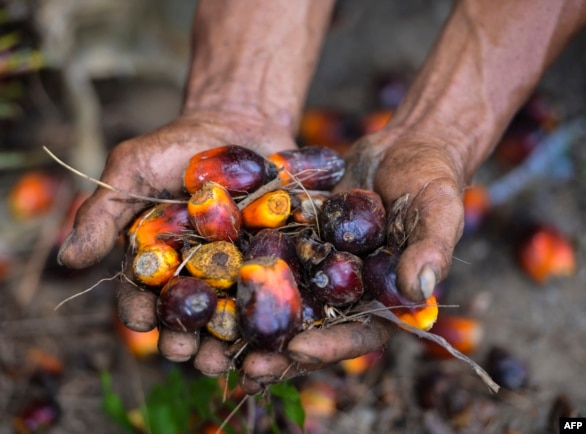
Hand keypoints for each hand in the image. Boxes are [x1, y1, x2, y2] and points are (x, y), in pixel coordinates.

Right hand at [57, 110, 395, 392]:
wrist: (239, 122)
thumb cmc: (177, 146)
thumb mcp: (132, 169)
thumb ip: (102, 212)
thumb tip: (67, 259)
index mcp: (155, 260)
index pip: (140, 294)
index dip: (139, 310)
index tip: (143, 321)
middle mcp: (193, 275)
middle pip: (185, 317)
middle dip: (182, 339)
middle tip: (185, 352)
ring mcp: (235, 272)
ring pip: (228, 318)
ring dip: (225, 343)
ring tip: (227, 360)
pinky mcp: (274, 264)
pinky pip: (273, 295)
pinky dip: (271, 317)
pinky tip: (273, 334)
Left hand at [234, 126, 467, 393]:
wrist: (402, 146)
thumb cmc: (431, 180)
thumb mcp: (438, 210)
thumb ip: (431, 250)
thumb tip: (418, 293)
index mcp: (385, 301)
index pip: (359, 336)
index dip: (329, 347)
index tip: (297, 351)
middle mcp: (349, 294)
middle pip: (313, 332)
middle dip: (280, 353)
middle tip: (246, 366)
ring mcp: (320, 271)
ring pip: (285, 307)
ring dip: (254, 327)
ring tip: (218, 345)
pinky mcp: (299, 246)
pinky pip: (271, 265)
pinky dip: (246, 279)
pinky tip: (214, 288)